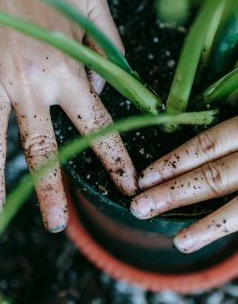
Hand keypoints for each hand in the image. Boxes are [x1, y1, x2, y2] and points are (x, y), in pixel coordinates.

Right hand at [0, 0, 136, 232]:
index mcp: (65, 68)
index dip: (114, 158)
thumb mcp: (95, 7)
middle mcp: (27, 82)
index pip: (97, 125)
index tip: (124, 185)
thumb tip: (109, 91)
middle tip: (54, 225)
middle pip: (41, 149)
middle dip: (50, 191)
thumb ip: (110, 52)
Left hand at [130, 117, 237, 251]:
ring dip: (207, 227)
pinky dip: (227, 229)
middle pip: (214, 177)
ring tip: (180, 243)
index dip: (174, 162)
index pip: (207, 145)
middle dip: (173, 194)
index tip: (144, 177)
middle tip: (139, 208)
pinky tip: (208, 240)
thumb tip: (189, 123)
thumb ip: (225, 125)